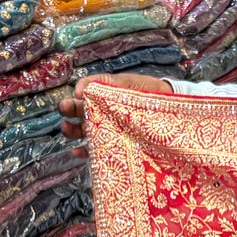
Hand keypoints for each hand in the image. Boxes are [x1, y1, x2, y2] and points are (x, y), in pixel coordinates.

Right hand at [60, 73, 175, 145]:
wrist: (173, 114)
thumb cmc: (151, 96)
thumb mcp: (130, 85)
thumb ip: (108, 84)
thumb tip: (82, 88)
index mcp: (108, 94)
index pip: (88, 91)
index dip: (80, 92)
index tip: (77, 94)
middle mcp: (106, 112)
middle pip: (83, 110)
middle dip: (71, 109)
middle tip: (63, 109)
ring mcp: (109, 129)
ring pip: (86, 130)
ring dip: (73, 130)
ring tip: (66, 129)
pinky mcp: (115, 146)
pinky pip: (97, 150)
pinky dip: (85, 152)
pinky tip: (76, 152)